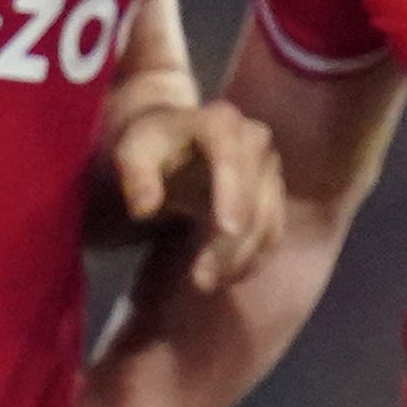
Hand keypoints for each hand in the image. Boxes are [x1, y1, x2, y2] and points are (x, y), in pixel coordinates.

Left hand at [101, 98, 285, 286]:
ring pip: (267, 221)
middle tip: (201, 281)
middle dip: (232, 243)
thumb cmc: (151, 146)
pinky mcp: (274, 195)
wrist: (174, 144)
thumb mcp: (131, 151)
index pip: (232, 157)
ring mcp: (270, 169)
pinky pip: (271, 233)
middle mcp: (256, 140)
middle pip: (255, 198)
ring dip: (241, 259)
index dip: (233, 193)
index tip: (226, 230)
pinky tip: (223, 277)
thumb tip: (144, 208)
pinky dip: (250, 259)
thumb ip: (135, 174)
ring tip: (206, 284)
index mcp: (221, 122)